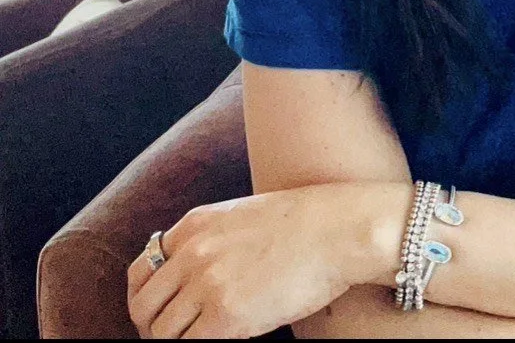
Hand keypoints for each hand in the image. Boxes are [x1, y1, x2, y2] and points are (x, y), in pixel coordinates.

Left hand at [126, 184, 375, 338]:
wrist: (341, 228)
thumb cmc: (308, 223)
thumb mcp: (244, 216)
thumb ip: (212, 241)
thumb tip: (196, 277)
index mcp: (194, 225)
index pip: (140, 271)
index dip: (146, 301)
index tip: (160, 315)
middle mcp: (192, 252)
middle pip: (143, 307)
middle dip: (152, 328)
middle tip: (177, 337)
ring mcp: (207, 284)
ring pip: (161, 334)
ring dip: (176, 342)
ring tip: (202, 339)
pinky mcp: (226, 316)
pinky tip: (223, 340)